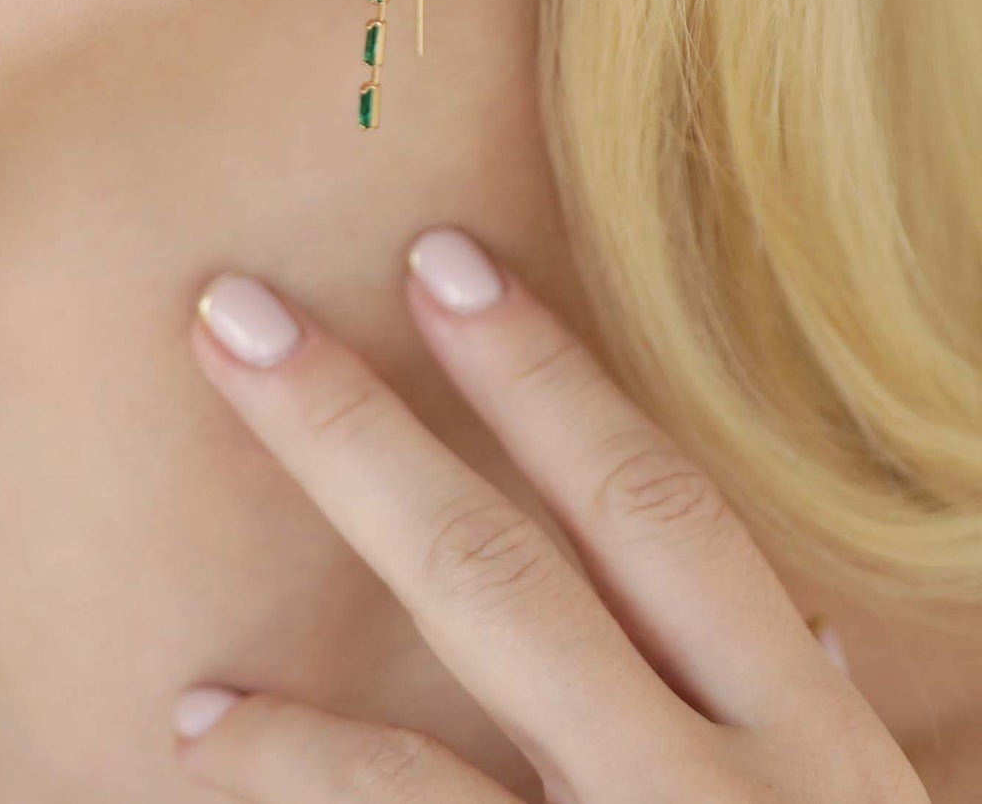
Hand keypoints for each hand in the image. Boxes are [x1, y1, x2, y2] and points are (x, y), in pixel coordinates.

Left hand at [172, 225, 926, 802]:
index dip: (544, 377)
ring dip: (292, 742)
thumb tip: (804, 619)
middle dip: (358, 444)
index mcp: (811, 742)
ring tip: (186, 701)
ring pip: (426, 796)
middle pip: (507, 588)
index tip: (438, 259)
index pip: (655, 511)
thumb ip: (825, 725)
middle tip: (230, 322)